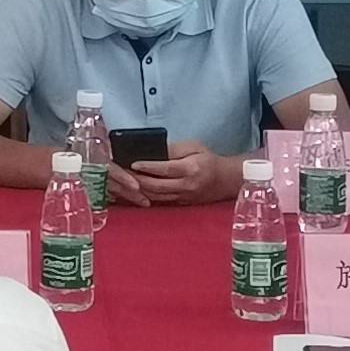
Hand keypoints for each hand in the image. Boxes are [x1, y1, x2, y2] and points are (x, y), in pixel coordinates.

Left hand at [107, 145, 225, 207]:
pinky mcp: (182, 204)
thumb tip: (154, 149)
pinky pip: (161, 201)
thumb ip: (174, 149)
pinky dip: (147, 197)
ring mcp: (184, 197)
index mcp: (191, 169)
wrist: (226, 180)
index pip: (165, 169)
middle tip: (123, 173)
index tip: (133, 163)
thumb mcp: (195, 146)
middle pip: (157, 186)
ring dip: (140, 190)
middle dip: (138, 180)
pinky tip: (137, 192)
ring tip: (126, 183)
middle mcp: (187, 186)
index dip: (148, 167)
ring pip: (157, 196)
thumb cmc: (209, 160)